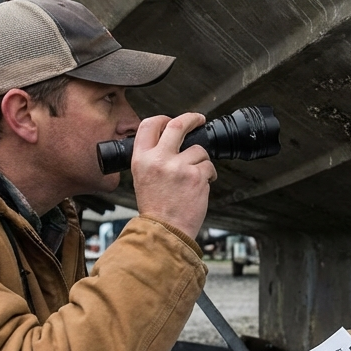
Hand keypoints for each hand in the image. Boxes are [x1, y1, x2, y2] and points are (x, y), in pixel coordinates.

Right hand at [130, 113, 216, 238]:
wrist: (165, 231)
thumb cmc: (155, 208)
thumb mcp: (142, 178)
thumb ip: (152, 158)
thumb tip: (170, 140)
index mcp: (141, 159)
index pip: (149, 125)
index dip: (163, 119)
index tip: (172, 120)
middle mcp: (158, 160)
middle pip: (177, 125)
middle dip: (192, 119)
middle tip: (199, 119)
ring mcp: (178, 167)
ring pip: (198, 150)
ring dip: (201, 162)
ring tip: (193, 179)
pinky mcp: (196, 176)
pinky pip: (209, 166)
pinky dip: (209, 175)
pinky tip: (200, 186)